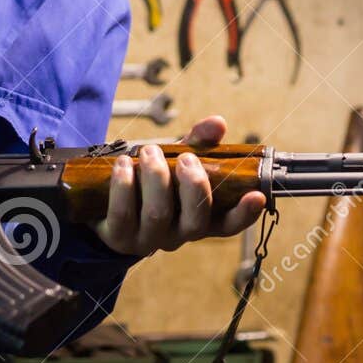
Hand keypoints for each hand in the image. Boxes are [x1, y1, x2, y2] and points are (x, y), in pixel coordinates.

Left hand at [94, 115, 265, 256]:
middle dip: (194, 185)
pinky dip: (124, 184)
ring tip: (149, 151)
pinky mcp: (118, 237)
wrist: (105, 205)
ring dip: (156, 177)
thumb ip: (197, 143)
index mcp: (199, 219)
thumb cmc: (150, 182)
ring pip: (159, 214)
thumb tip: (218, 123)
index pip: (227, 224)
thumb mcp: (176, 161)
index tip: (257, 195)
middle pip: (196, 221)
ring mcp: (148, 239)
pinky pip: (123, 213)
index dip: (245, 214)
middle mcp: (178, 234)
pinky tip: (123, 164)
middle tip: (186, 158)